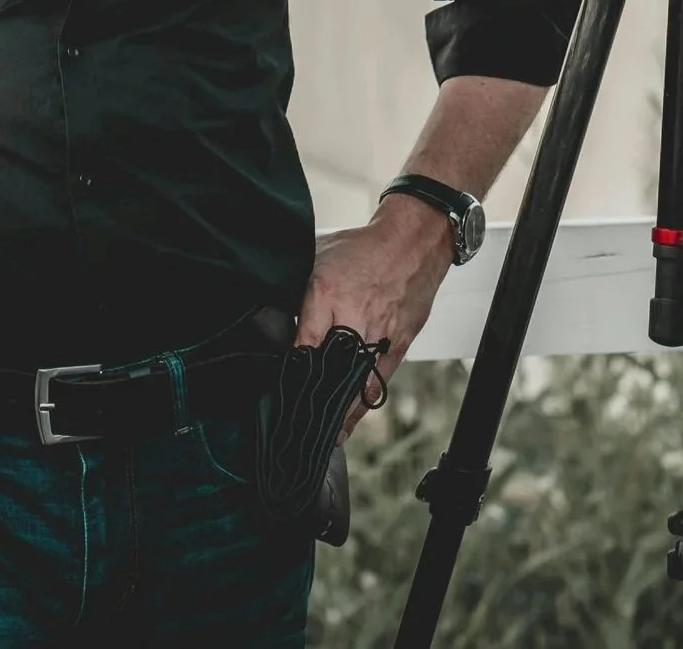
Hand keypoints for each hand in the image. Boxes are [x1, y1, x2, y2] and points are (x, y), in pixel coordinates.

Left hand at [296, 196, 455, 435]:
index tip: (276, 391)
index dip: (290, 370)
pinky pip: (378, 382)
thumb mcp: (317, 258)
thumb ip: (296, 288)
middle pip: (329, 368)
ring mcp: (378, 333)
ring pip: (354, 383)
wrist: (412, 243)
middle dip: (312, 399)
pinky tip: (347, 426)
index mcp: (327, 293)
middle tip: (292, 426)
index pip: (303, 342)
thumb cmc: (361, 249)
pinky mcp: (398, 344)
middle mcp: (353, 316)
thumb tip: (270, 310)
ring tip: (317, 439)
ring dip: (336, 413)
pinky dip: (361, 406)